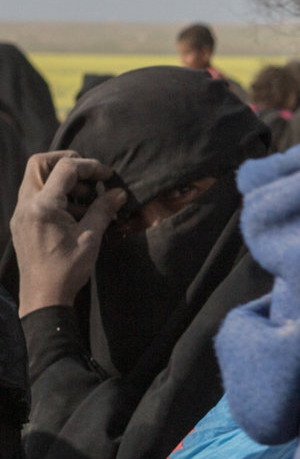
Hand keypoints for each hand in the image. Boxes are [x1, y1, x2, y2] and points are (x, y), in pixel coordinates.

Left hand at [11, 153, 121, 313]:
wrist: (43, 296)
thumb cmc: (68, 269)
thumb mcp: (90, 238)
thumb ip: (102, 210)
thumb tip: (118, 193)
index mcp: (43, 206)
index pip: (64, 168)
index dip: (89, 166)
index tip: (108, 175)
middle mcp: (26, 204)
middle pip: (39, 164)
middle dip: (67, 162)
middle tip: (90, 175)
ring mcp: (21, 213)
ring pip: (36, 179)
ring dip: (62, 181)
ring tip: (88, 200)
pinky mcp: (22, 222)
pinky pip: (36, 197)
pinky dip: (55, 195)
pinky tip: (76, 213)